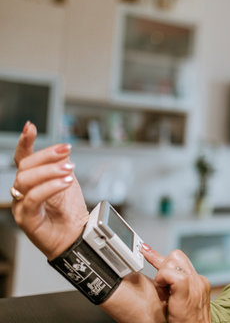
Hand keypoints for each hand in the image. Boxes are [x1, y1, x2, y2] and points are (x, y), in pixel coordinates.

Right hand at [11, 122, 88, 259]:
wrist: (77, 234)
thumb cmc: (70, 210)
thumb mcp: (67, 180)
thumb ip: (61, 165)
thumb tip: (63, 149)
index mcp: (32, 180)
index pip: (23, 158)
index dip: (24, 142)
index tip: (30, 127)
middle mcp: (22, 191)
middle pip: (25, 166)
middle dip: (46, 156)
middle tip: (66, 151)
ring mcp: (21, 205)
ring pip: (25, 180)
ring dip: (50, 171)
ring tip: (69, 170)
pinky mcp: (26, 218)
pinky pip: (32, 198)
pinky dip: (50, 187)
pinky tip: (65, 182)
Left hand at [142, 245, 210, 322]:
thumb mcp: (180, 303)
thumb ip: (173, 290)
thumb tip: (160, 283)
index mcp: (198, 282)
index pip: (178, 261)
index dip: (158, 256)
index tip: (144, 249)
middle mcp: (199, 280)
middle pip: (176, 256)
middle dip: (162, 267)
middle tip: (159, 286)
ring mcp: (195, 283)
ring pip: (173, 261)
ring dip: (162, 276)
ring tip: (164, 294)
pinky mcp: (187, 289)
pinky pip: (171, 274)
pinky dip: (163, 280)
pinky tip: (164, 293)